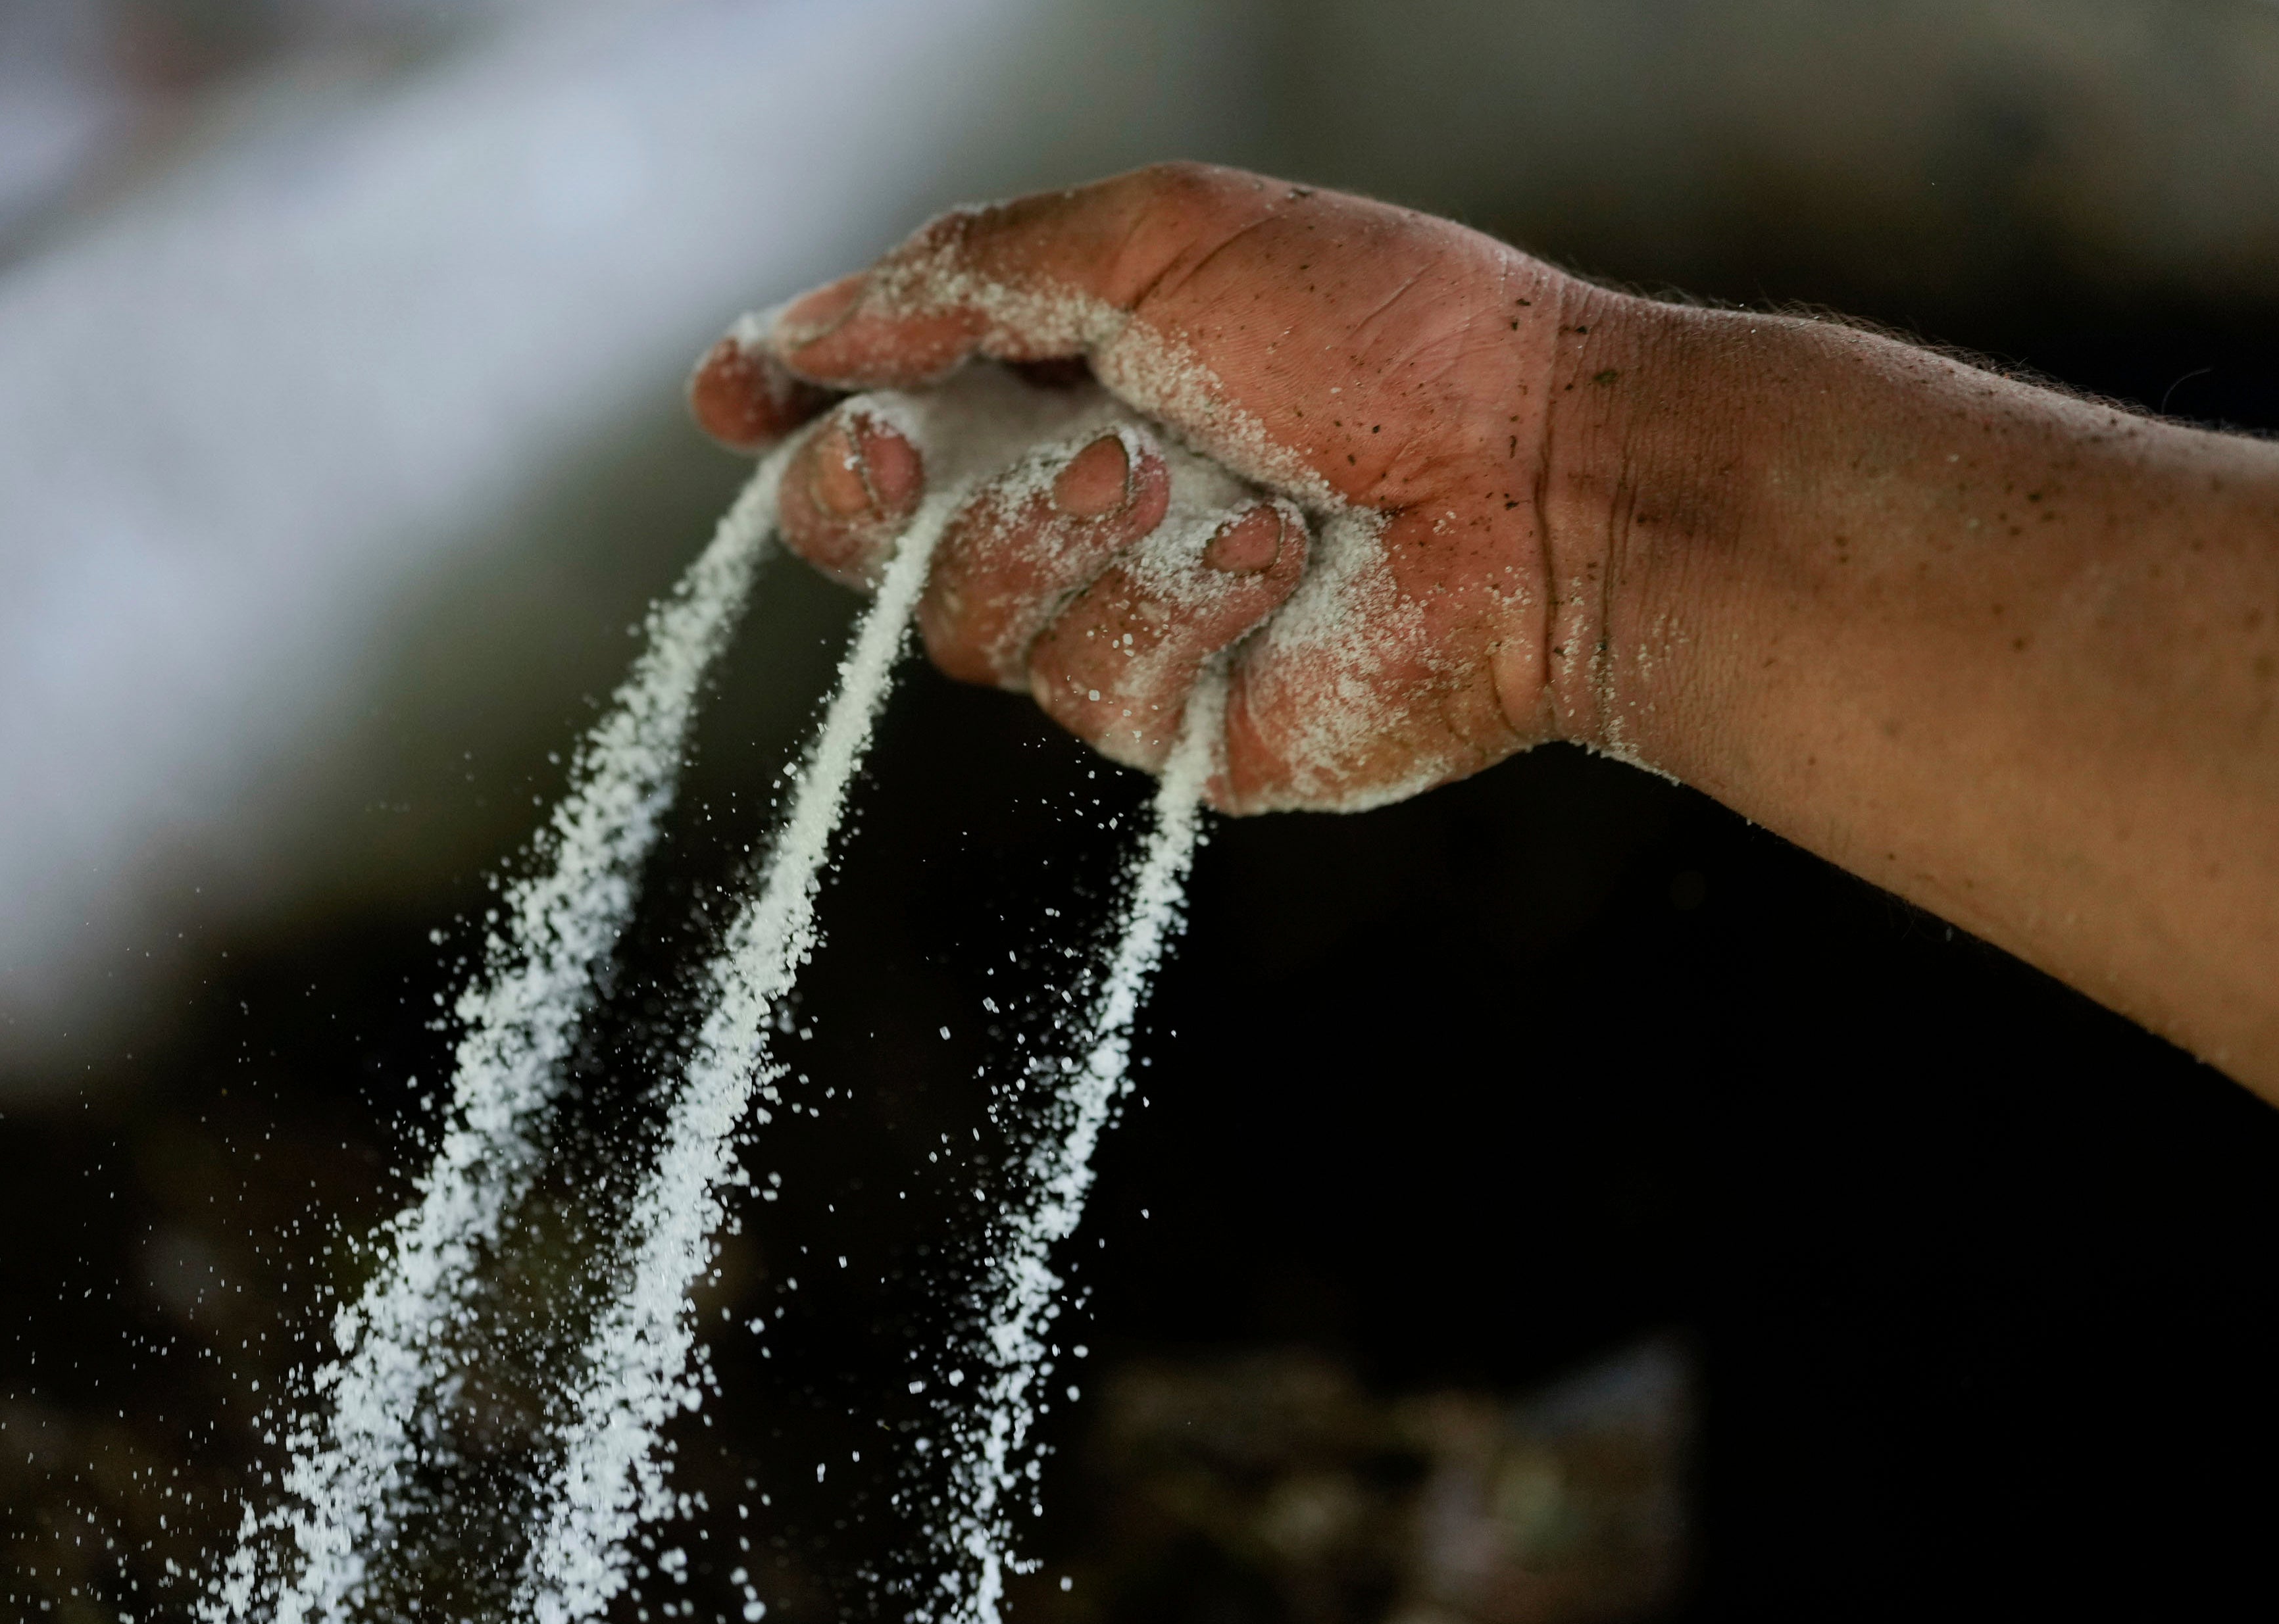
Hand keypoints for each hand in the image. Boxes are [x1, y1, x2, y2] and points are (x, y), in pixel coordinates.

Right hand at [686, 163, 1629, 811]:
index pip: (873, 399)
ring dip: (1055, 535)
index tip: (731, 394)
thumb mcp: (1164, 241)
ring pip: (966, 624)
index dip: (786, 402)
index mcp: (1061, 370)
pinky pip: (1092, 683)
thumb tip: (808, 322)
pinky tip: (1281, 554)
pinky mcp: (1179, 728)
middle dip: (852, 497)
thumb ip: (974, 274)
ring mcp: (1119, 622)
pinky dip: (1179, 602)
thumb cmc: (1386, 336)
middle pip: (868, 542)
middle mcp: (1070, 504)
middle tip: (888, 448)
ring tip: (1183, 472)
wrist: (1547, 485)